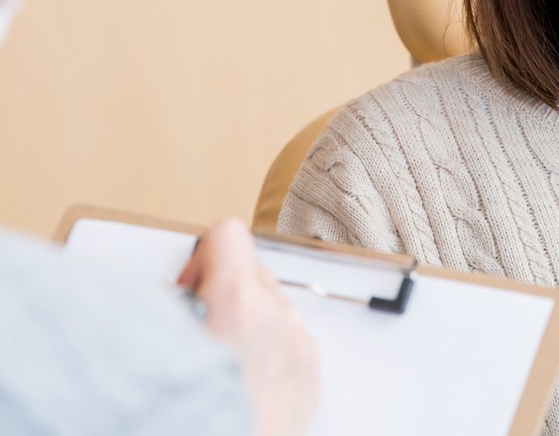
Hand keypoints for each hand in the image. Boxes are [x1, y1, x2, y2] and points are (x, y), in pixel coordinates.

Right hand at [178, 218, 318, 435]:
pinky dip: (268, 355)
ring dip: (247, 325)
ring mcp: (300, 347)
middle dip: (223, 293)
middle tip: (196, 332)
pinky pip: (289, 344)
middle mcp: (277, 317)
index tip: (190, 286)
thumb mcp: (156, 350)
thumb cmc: (188, 416)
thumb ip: (163, 312)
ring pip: (272, 310)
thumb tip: (169, 299)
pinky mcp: (311, 375)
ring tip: (216, 368)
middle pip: (251, 272)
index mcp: (238, 301)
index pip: (227, 234)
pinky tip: (240, 388)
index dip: (201, 257)